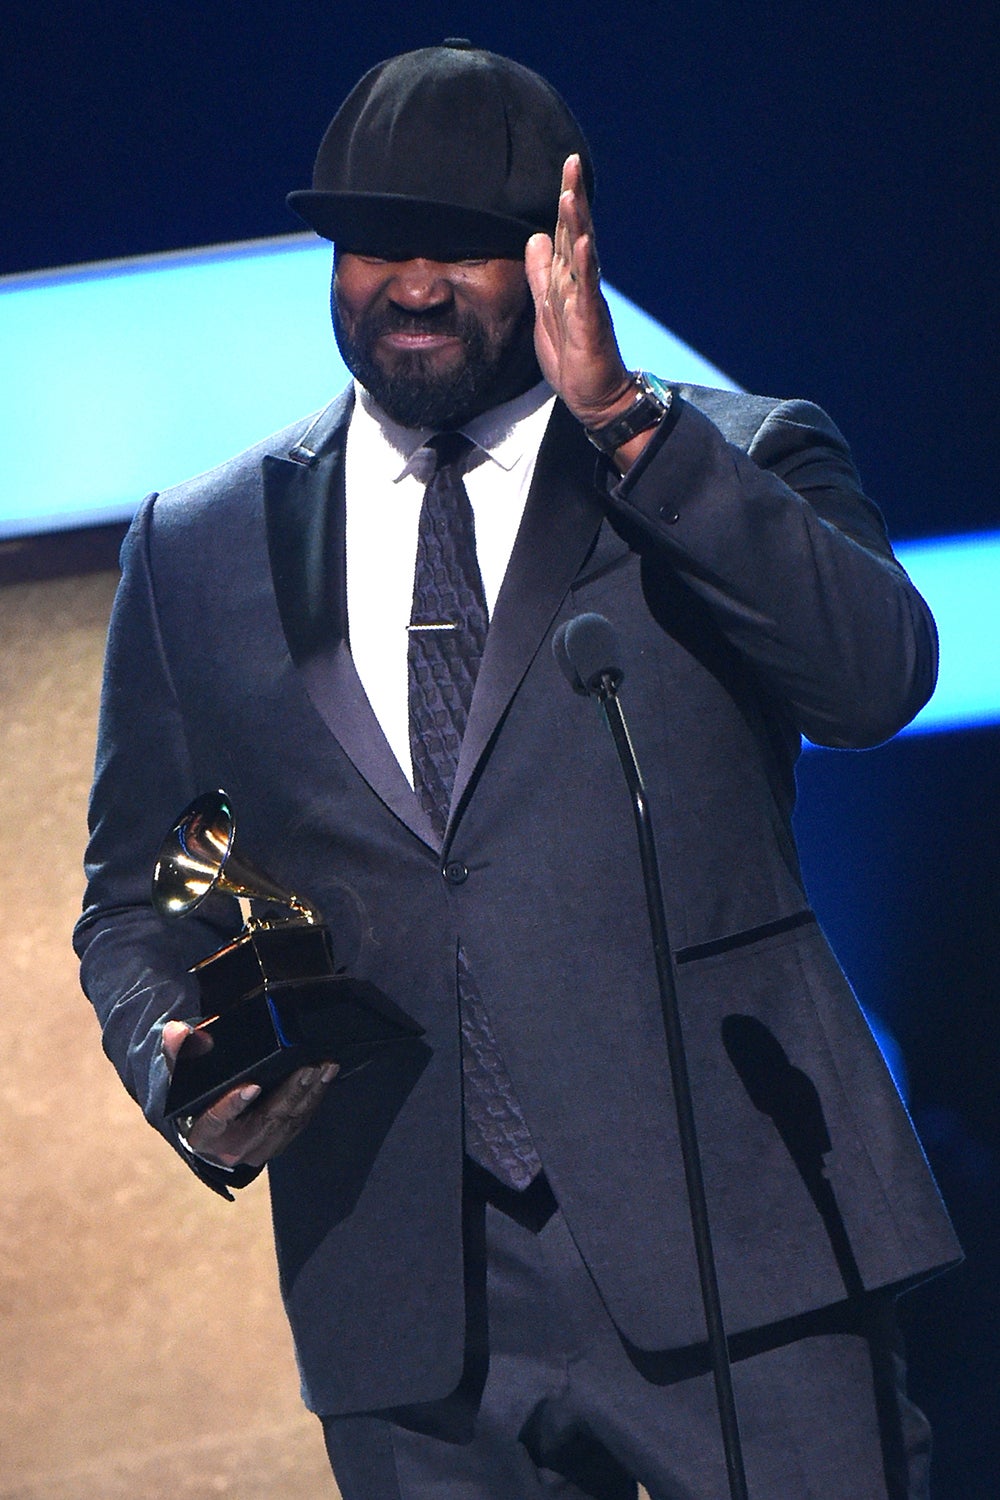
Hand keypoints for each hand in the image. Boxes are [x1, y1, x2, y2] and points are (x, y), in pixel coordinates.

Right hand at [162, 1020, 337, 1169]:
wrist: (212, 1129)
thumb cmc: (198, 1098)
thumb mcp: (183, 1077)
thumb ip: (179, 1053)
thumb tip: (175, 1031)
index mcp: (203, 1134)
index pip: (216, 1120)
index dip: (233, 1105)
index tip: (252, 1086)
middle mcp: (232, 1148)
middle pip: (265, 1121)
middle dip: (289, 1093)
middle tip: (307, 1067)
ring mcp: (259, 1149)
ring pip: (288, 1123)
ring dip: (309, 1094)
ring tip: (323, 1067)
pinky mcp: (279, 1144)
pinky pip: (300, 1123)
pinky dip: (314, 1099)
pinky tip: (325, 1078)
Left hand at [524, 155, 634, 429]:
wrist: (593, 396)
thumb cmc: (572, 355)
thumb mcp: (546, 309)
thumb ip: (541, 274)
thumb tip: (536, 237)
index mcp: (569, 280)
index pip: (566, 232)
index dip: (566, 200)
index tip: (567, 167)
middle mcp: (582, 284)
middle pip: (577, 233)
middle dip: (574, 198)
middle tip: (573, 163)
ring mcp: (588, 301)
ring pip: (583, 256)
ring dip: (577, 225)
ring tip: (571, 195)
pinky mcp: (591, 323)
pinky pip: (588, 291)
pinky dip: (585, 266)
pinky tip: (583, 244)